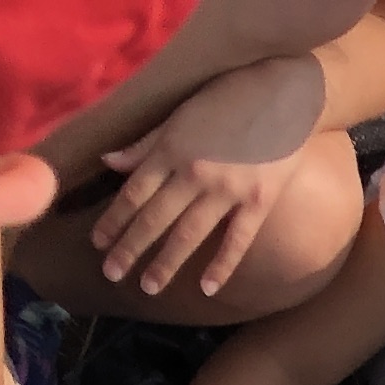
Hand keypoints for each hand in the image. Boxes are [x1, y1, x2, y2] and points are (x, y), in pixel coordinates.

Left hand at [94, 56, 324, 299]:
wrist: (286, 96)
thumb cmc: (228, 98)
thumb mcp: (180, 114)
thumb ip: (146, 144)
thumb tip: (109, 162)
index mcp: (172, 149)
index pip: (134, 192)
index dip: (113, 219)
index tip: (98, 242)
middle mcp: (195, 173)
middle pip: (155, 218)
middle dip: (130, 248)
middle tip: (112, 273)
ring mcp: (228, 191)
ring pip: (190, 234)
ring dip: (166, 263)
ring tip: (148, 286)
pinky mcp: (259, 202)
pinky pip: (237, 240)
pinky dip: (222, 266)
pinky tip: (207, 288)